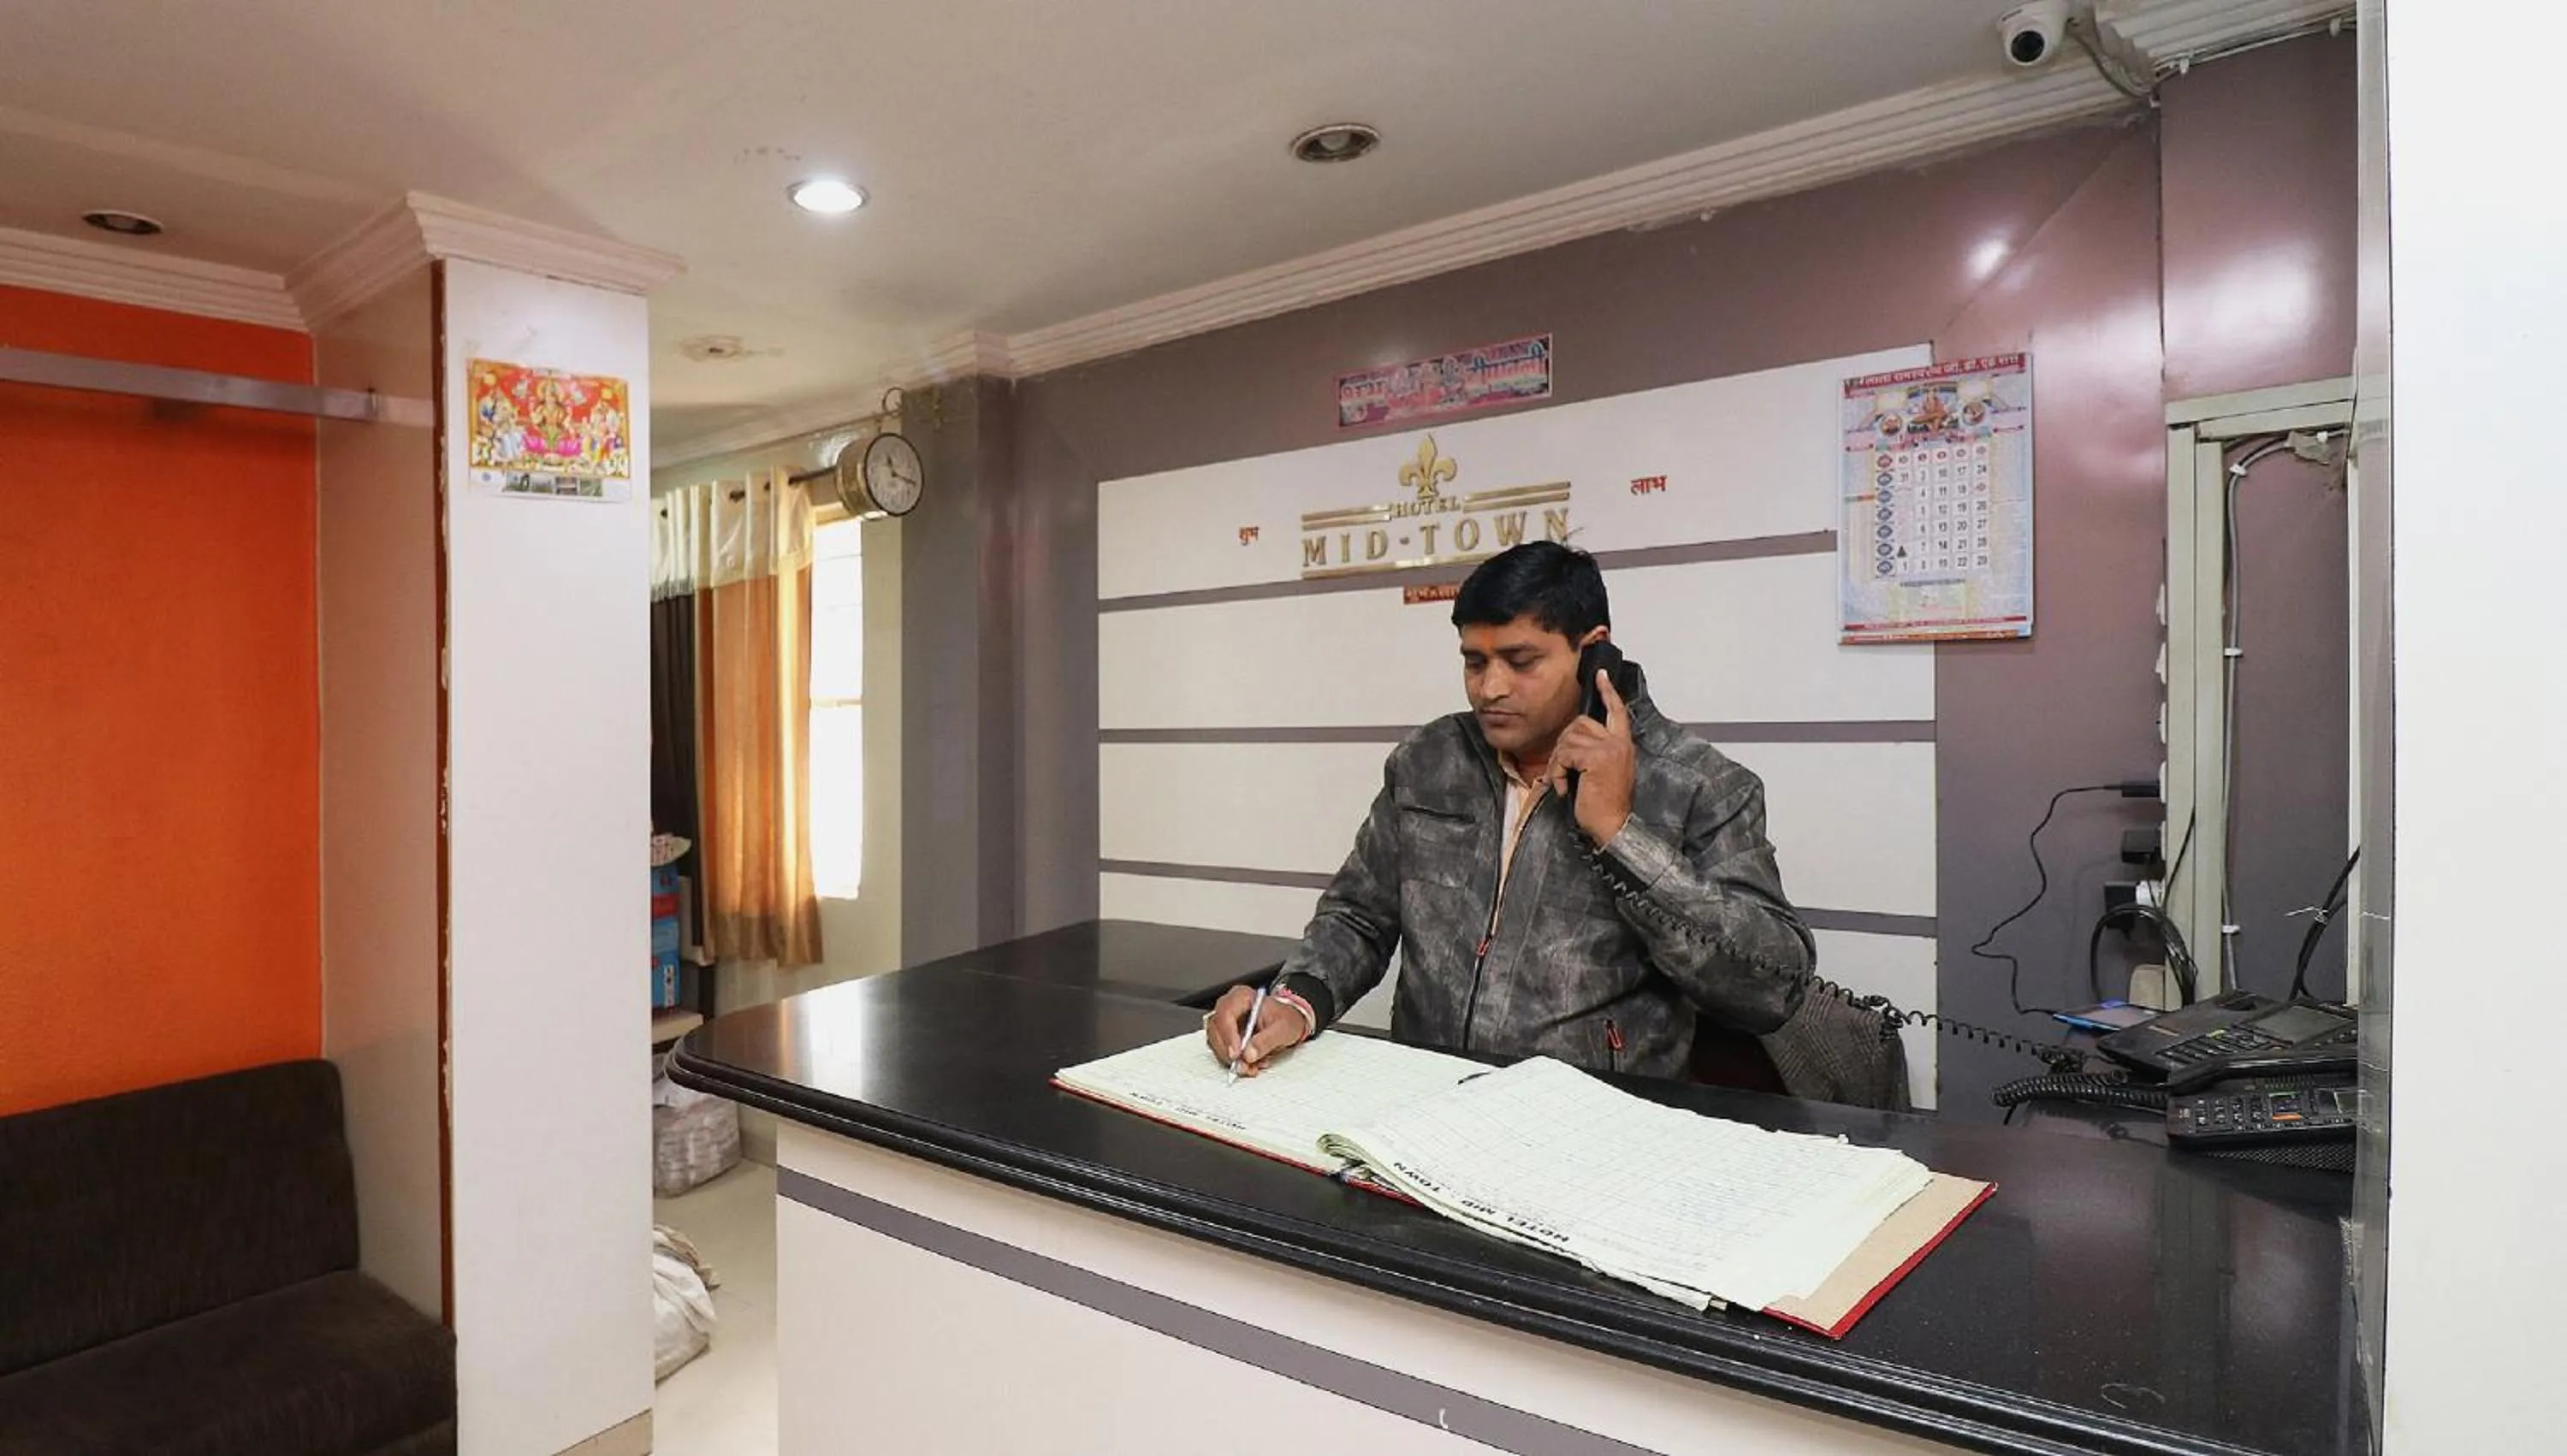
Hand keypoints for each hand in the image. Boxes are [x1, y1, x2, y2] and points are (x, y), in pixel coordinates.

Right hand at [1203, 984, 1308, 1076]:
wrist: (1291, 1025)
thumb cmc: (1287, 1019)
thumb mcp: (1283, 1028)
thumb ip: (1266, 1040)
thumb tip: (1249, 1053)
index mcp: (1242, 997)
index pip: (1226, 1013)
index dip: (1228, 1034)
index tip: (1236, 1052)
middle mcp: (1230, 1007)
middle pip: (1215, 1028)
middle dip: (1227, 1050)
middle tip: (1241, 1064)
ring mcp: (1226, 1023)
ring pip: (1215, 1042)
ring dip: (1230, 1059)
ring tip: (1251, 1066)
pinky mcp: (1226, 1037)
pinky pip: (1221, 1051)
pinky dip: (1234, 1062)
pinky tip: (1250, 1065)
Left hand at [1547, 668, 1635, 843]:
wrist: (1613, 827)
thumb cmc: (1605, 805)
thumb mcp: (1605, 773)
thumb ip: (1597, 752)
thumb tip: (1574, 739)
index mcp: (1623, 745)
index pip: (1617, 711)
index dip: (1608, 692)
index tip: (1600, 675)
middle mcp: (1619, 743)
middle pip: (1580, 724)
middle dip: (1564, 744)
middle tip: (1562, 769)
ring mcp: (1609, 749)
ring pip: (1569, 738)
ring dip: (1558, 761)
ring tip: (1563, 781)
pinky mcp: (1596, 758)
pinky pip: (1564, 754)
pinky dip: (1557, 772)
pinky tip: (1563, 788)